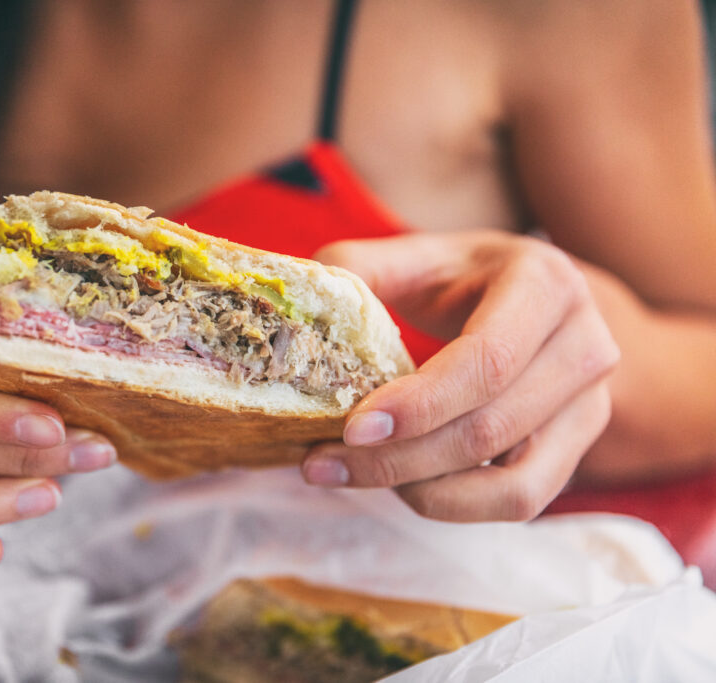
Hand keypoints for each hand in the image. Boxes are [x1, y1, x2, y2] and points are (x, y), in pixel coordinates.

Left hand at [302, 232, 619, 520]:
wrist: (532, 299)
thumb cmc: (461, 278)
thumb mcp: (413, 257)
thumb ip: (356, 272)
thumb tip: (305, 311)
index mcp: (545, 283)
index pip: (488, 360)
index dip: (421, 403)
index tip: (352, 428)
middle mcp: (585, 344)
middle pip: (492, 428)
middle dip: (400, 458)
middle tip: (322, 462)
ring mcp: (592, 403)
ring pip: (512, 481)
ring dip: (423, 490)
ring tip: (354, 474)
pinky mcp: (578, 449)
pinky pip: (522, 501)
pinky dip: (456, 504)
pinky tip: (403, 485)